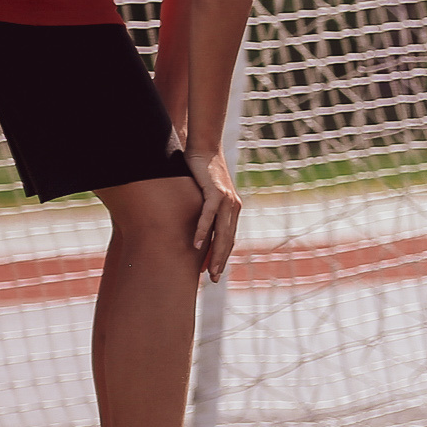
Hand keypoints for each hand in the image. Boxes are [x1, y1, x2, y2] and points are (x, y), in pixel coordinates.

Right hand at [183, 149, 241, 281]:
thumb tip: (193, 226)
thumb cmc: (201, 171)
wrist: (204, 147)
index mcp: (232, 209)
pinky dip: (202, 231)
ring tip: (208, 270)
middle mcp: (233, 206)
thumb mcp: (204, 195)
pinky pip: (209, 216)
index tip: (214, 272)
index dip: (222, 256)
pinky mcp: (215, 192)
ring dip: (214, 253)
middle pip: (228, 240)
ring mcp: (226, 200)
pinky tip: (195, 244)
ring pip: (221, 232)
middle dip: (221, 261)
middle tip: (214, 280)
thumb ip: (204, 210)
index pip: (228, 238)